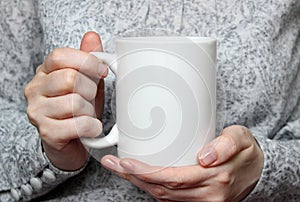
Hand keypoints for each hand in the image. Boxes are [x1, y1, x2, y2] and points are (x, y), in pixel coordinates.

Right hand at [24, 32, 107, 170]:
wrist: (71, 142)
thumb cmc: (79, 110)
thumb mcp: (87, 82)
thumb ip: (88, 60)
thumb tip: (92, 37)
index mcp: (44, 72)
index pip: (60, 56)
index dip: (86, 61)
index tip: (101, 71)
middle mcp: (35, 89)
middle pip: (70, 78)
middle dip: (90, 90)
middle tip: (91, 99)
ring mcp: (37, 111)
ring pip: (74, 102)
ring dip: (90, 111)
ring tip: (88, 115)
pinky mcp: (46, 132)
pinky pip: (78, 124)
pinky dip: (92, 126)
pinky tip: (90, 128)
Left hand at [101, 125, 263, 200]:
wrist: (258, 171)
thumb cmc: (247, 153)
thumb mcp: (241, 139)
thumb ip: (226, 145)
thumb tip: (205, 157)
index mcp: (216, 179)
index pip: (173, 178)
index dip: (147, 172)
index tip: (126, 162)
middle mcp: (207, 195)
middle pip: (162, 190)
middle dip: (134, 177)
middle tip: (113, 163)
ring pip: (162, 196)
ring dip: (138, 183)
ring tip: (120, 168)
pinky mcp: (198, 201)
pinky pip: (168, 198)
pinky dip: (150, 188)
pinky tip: (139, 176)